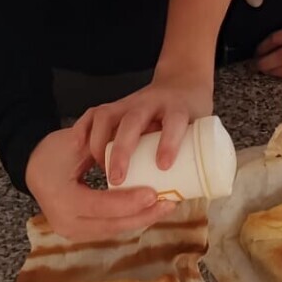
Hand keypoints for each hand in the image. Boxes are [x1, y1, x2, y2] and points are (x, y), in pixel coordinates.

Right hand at [24, 127, 170, 241]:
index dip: (128, 202)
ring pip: (115, 231)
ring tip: (166, 208)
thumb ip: (100, 147)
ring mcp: (73, 232)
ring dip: (141, 221)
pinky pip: (111, 229)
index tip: (153, 193)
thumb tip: (135, 145)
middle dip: (143, 216)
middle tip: (169, 204)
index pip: (100, 205)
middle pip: (111, 225)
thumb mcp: (72, 143)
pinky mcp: (81, 232)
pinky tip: (150, 212)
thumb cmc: (51, 153)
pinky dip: (132, 220)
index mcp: (62, 200)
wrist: (31, 169)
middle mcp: (66, 222)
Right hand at [76, 71, 213, 186]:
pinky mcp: (114, 106)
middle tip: (118, 180)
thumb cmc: (192, 115)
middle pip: (133, 121)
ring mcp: (129, 102)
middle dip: (123, 151)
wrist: (181, 82)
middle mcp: (151, 102)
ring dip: (100, 145)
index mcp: (178, 107)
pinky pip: (93, 116)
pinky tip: (82, 153)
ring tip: (101, 171)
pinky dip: (85, 132)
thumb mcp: (199, 131)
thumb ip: (191, 159)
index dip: (168, 142)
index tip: (163, 166)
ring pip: (108, 117)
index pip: (174, 121)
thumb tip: (179, 198)